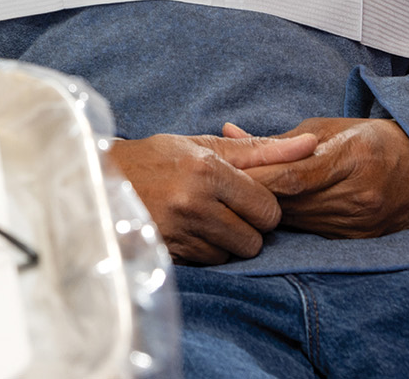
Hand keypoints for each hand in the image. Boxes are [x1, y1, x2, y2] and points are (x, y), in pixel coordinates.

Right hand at [107, 130, 318, 264]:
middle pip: (254, 240)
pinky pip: (206, 263)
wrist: (98, 179)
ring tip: (199, 219)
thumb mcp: (203, 144)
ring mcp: (178, 232)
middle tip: (222, 209)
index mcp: (207, 170)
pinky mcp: (166, 253)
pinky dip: (202, 251)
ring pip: (231, 255)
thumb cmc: (155, 158)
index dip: (260, 206)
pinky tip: (185, 232)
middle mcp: (194, 203)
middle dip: (245, 228)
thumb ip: (260, 149)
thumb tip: (311, 144)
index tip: (242, 197)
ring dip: (222, 242)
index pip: (267, 209)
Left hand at [232, 118, 408, 238]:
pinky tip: (269, 213)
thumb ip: (278, 140)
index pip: (293, 176)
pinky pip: (310, 232)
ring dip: (266, 211)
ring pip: (297, 221)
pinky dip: (288, 222)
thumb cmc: (368, 141)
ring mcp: (360, 223)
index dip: (256, 177)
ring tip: (237, 198)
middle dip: (253, 195)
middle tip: (219, 188)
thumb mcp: (327, 129)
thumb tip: (229, 132)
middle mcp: (358, 195)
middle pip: (291, 203)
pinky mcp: (357, 240)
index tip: (225, 172)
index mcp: (352, 158)